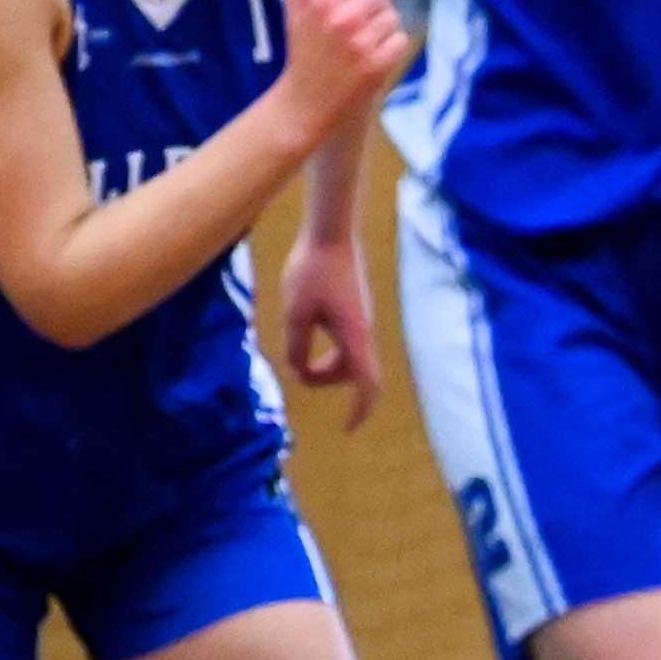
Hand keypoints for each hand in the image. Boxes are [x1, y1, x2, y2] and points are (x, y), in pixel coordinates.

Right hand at [268, 0, 408, 138]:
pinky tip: (375, 58)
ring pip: (392, 17)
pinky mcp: (376, 67)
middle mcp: (341, 19)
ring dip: (382, 29)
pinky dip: (391, 48)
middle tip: (358, 27)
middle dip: (373, 7)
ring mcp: (361, 44)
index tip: (351, 3)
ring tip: (364, 44)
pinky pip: (400, 40)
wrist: (305, 105)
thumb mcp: (295, 12)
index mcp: (321, 2)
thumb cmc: (304, 55)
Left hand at [278, 229, 378, 427]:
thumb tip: (299, 368)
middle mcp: (364, 331)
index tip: (348, 428)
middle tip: (303, 373)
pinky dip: (331, 346)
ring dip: (329, 363)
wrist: (333, 231)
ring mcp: (362, 317)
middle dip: (330, 380)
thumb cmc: (313, 270)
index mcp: (354, 336)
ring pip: (352, 355)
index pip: (366, 384)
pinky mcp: (356, 306)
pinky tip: (309, 325)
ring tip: (301, 351)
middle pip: (357, 372)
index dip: (360, 409)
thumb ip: (296, 346)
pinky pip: (348, 338)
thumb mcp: (295, 313)